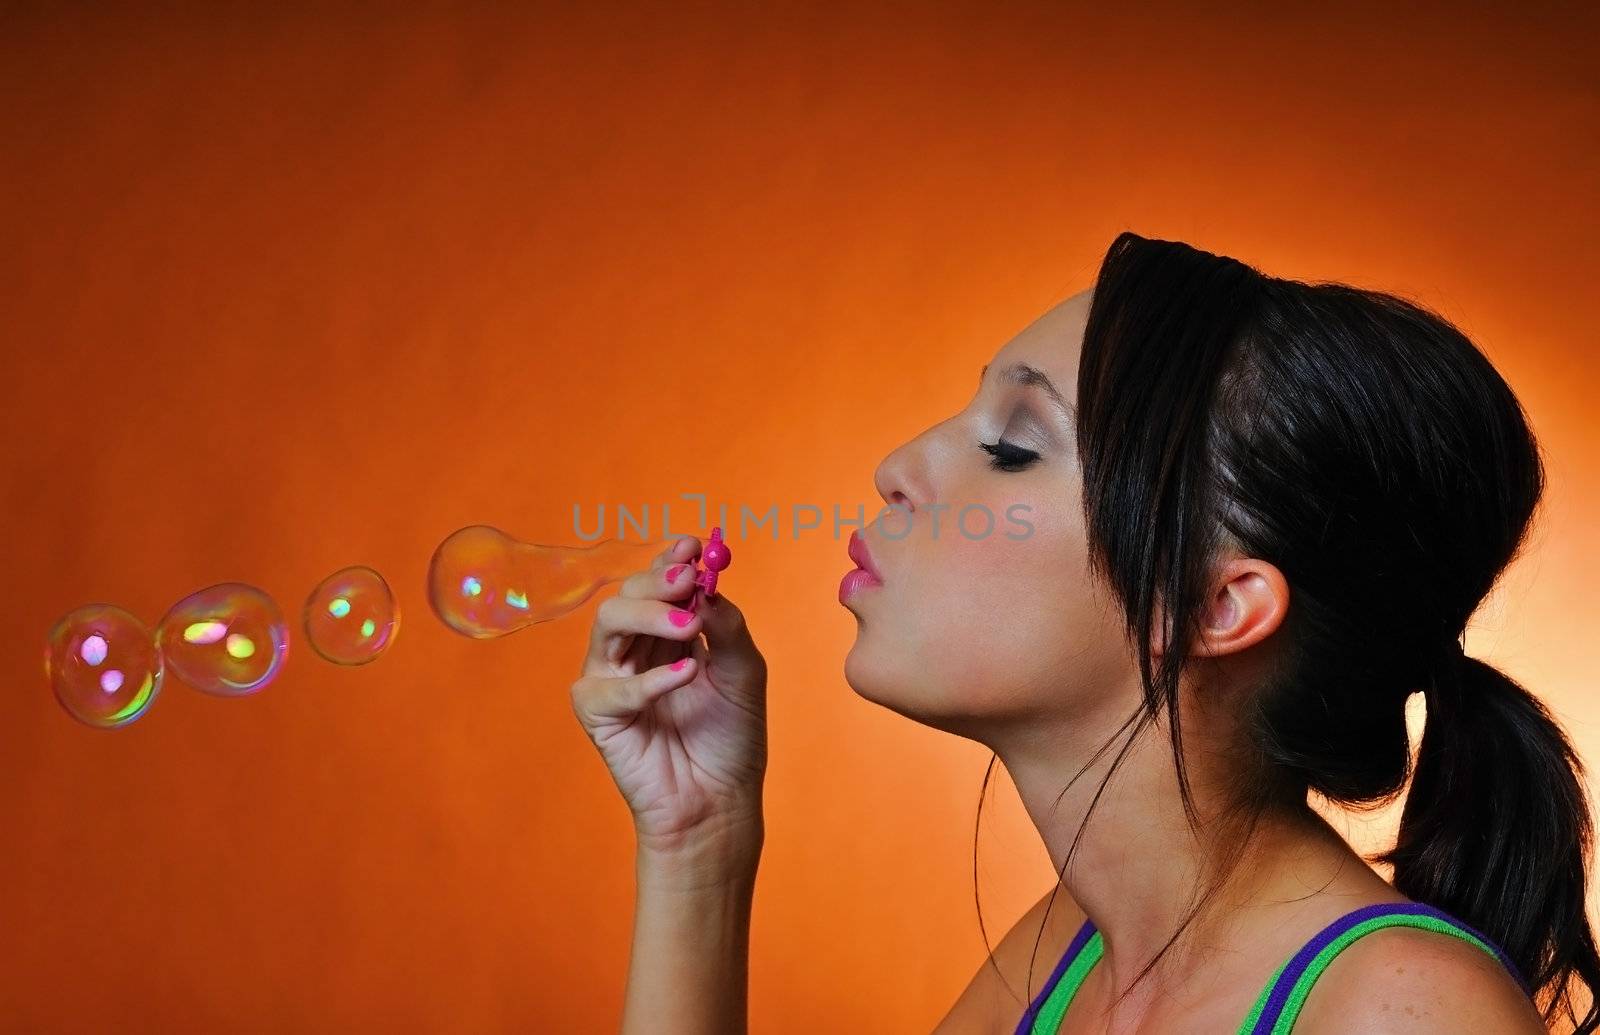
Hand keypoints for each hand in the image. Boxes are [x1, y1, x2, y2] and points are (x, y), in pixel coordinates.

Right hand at [570, 535, 767, 858]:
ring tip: (691, 628)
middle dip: (658, 580)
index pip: (658, 582)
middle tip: (688, 580)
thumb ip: (725, 625)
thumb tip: (706, 584)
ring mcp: (610, 677)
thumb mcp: (742, 671)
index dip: (671, 558)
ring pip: (608, 622)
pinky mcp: (597, 713)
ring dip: (651, 615)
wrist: (720, 800)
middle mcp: (634, 647)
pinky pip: (611, 685)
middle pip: (627, 593)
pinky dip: (649, 680)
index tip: (694, 544)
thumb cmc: (732, 737)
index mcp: (667, 632)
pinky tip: (686, 676)